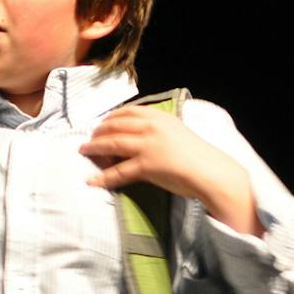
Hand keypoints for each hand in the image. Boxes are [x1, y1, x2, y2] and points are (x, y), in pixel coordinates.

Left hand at [81, 107, 259, 235]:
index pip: (127, 112)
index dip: (110, 118)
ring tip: (84, 151)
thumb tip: (138, 136)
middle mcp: (151, 127)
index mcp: (158, 117)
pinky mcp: (146, 165)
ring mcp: (147, 145)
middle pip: (115, 126)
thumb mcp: (176, 131)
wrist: (209, 170)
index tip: (101, 123)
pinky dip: (104, 177)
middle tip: (89, 139)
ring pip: (112, 144)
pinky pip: (119, 172)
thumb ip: (157, 130)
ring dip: (94, 148)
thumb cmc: (196, 154)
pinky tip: (92, 181)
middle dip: (98, 132)